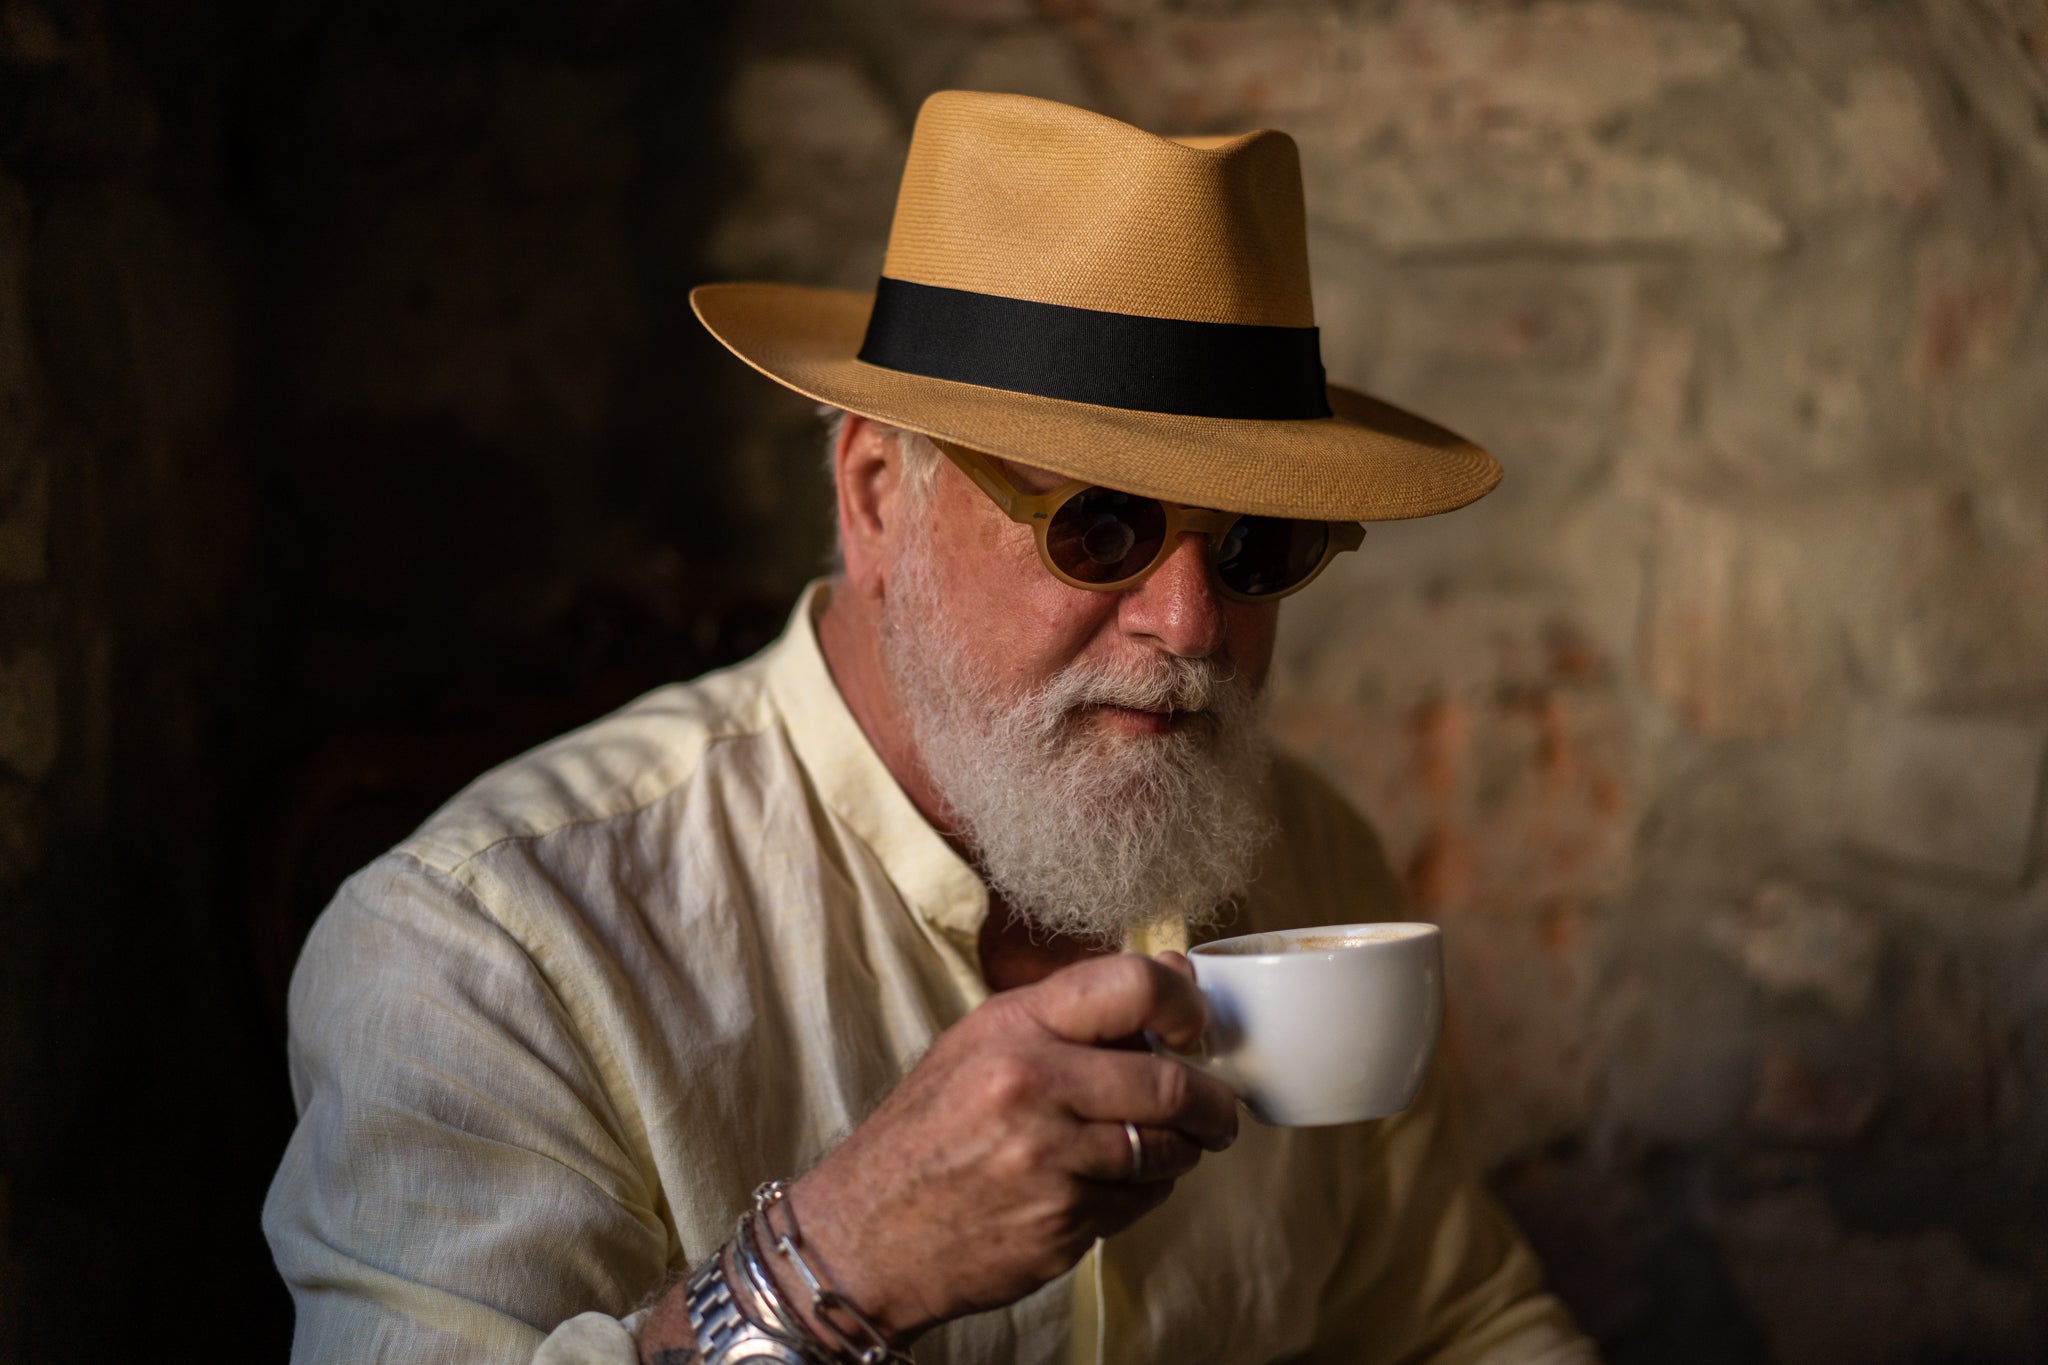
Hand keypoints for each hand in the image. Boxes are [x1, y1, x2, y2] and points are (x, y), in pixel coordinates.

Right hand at [782, 951, 1237, 1343]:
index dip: (1186, 1006)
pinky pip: (1140, 1203)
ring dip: (1181, 1151)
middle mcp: (1030, 1087)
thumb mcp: (982, 1044)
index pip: (1131, 986)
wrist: (863, 1233)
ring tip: (1160, 1147)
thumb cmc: (928, 1131)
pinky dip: (1143, 1194)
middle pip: (1169, 1083)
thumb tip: (1177, 973)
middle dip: (1211, 1102)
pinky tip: (1108, 1185)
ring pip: (1165, 1150)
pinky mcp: (1060, 1226)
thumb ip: (1077, 1010)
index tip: (1196, 1029)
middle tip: (1217, 1111)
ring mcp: (1048, 1162)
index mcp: (1012, 1028)